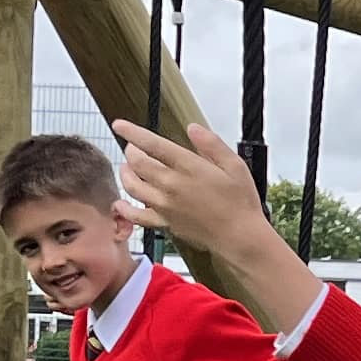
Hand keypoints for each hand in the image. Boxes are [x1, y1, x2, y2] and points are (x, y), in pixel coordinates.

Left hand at [110, 120, 309, 322]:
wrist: (240, 236)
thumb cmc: (240, 201)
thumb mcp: (234, 165)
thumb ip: (212, 144)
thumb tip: (193, 128)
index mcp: (188, 167)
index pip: (152, 144)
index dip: (132, 132)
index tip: (119, 124)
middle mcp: (171, 185)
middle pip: (137, 162)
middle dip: (131, 150)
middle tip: (133, 146)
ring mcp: (165, 205)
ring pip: (132, 185)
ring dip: (125, 173)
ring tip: (127, 167)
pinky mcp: (164, 223)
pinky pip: (136, 215)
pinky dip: (124, 208)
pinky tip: (120, 203)